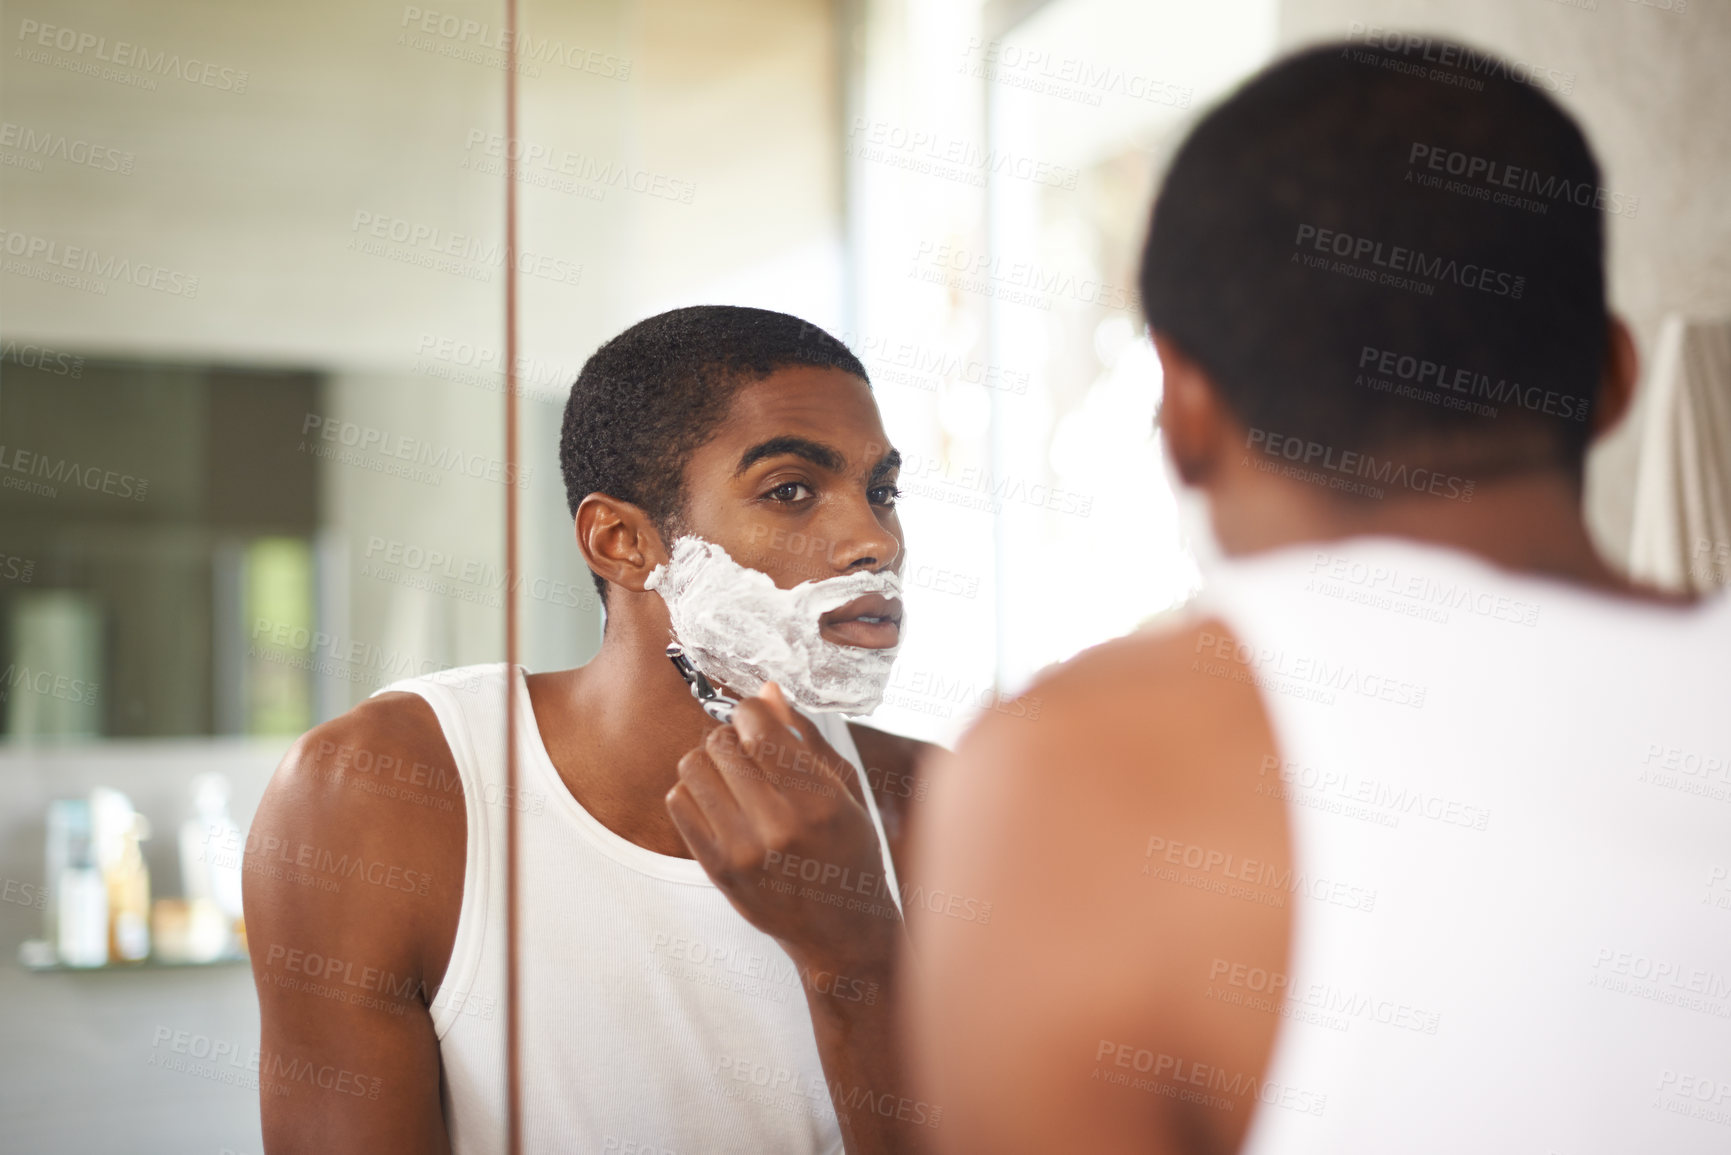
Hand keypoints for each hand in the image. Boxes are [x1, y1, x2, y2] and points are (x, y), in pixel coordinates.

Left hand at [665, 683, 900, 975]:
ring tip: (733, 778)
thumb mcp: (845, 790)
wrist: (839, 931)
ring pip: (692, 767)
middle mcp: (777, 825)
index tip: (757, 719)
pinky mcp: (716, 869)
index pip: (757, 725)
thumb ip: (804, 737)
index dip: (752, 711)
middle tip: (750, 754)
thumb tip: (766, 691)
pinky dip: (694, 792)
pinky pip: (678, 802)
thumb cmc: (850, 853)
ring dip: (710, 762)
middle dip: (732, 737)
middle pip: (720, 742)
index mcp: (817, 800)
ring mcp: (741, 851)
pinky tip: (719, 802)